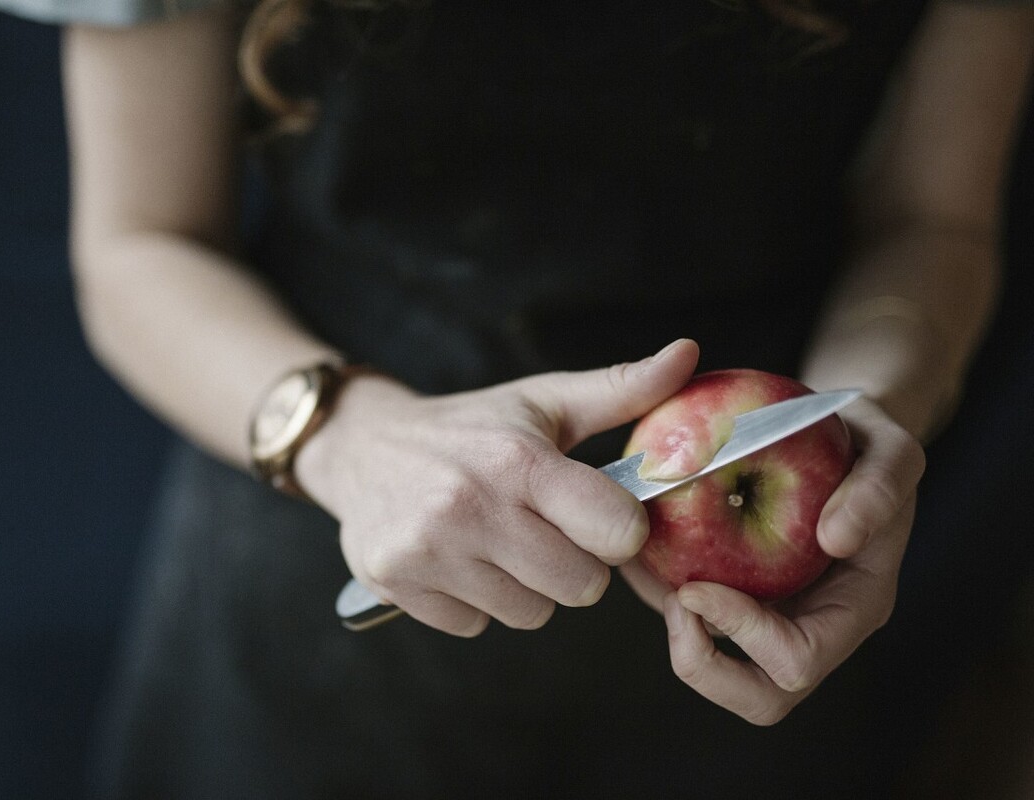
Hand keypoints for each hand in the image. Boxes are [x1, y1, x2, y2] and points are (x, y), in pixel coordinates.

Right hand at [295, 339, 699, 636]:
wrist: (362, 445)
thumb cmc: (469, 427)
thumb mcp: (541, 402)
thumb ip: (621, 389)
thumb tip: (691, 353)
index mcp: (517, 459)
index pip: (616, 532)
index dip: (618, 528)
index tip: (598, 514)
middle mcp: (470, 505)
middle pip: (580, 587)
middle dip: (574, 564)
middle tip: (542, 529)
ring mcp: (427, 548)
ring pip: (529, 613)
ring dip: (523, 585)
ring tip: (495, 541)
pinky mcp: (394, 580)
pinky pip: (474, 625)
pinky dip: (473, 600)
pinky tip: (457, 559)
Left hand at [619, 399, 924, 723]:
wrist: (836, 433)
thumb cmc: (868, 443)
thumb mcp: (892, 449)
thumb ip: (879, 489)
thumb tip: (837, 537)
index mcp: (855, 606)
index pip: (796, 661)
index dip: (742, 635)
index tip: (697, 586)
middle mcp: (812, 623)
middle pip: (757, 697)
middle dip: (700, 664)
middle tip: (674, 598)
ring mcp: (772, 614)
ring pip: (716, 666)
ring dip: (674, 630)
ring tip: (646, 569)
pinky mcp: (736, 591)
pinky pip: (691, 617)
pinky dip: (656, 590)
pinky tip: (638, 549)